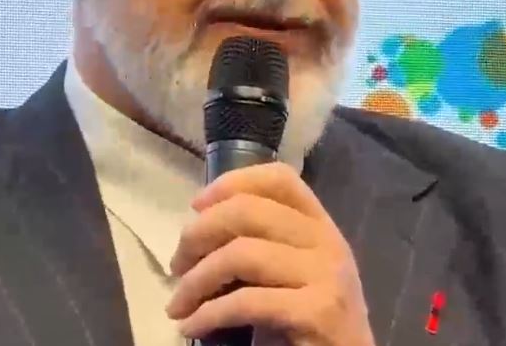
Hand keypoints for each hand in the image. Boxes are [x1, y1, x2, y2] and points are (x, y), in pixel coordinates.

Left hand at [165, 162, 374, 345]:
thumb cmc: (308, 323)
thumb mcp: (289, 273)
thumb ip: (262, 244)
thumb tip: (198, 230)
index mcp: (321, 226)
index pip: (280, 179)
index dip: (232, 183)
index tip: (196, 206)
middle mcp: (328, 242)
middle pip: (248, 211)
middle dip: (199, 234)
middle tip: (177, 266)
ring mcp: (326, 276)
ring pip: (241, 254)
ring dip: (196, 281)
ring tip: (178, 304)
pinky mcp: (317, 312)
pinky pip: (246, 302)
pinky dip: (208, 314)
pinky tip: (192, 326)